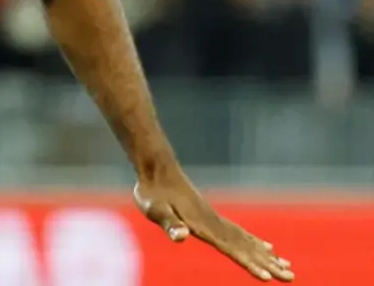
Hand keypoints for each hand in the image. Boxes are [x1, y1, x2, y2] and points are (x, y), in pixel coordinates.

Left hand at [134, 175, 293, 280]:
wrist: (156, 168)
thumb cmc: (152, 192)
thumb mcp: (154, 209)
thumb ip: (168, 223)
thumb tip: (182, 236)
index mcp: (204, 226)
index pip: (232, 249)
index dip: (250, 264)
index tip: (269, 277)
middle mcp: (215, 223)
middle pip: (247, 248)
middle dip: (269, 264)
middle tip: (291, 278)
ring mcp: (215, 219)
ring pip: (247, 241)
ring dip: (267, 256)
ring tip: (288, 266)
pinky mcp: (211, 216)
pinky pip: (239, 233)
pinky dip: (255, 242)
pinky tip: (267, 247)